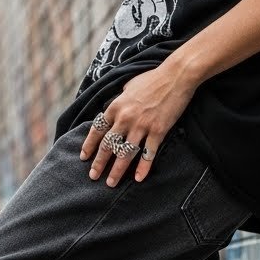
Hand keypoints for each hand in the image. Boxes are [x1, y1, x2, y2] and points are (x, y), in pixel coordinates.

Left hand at [79, 64, 195, 186]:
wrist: (176, 75)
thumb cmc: (153, 79)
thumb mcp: (129, 86)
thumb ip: (120, 100)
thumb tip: (114, 107)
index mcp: (116, 106)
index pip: (97, 130)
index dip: (89, 145)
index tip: (84, 157)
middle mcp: (125, 118)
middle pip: (108, 145)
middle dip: (99, 163)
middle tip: (93, 176)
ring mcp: (142, 125)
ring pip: (125, 153)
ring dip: (117, 170)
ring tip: (111, 183)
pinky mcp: (158, 130)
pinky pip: (148, 153)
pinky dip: (143, 167)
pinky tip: (138, 179)